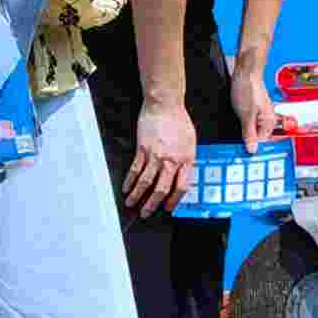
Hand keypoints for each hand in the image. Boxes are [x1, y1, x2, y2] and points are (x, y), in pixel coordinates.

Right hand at [122, 94, 196, 216]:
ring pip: (146, 182)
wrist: (165, 104)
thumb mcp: (191, 142)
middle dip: (153, 204)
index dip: (174, 200)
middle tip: (146, 213)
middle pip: (162, 189)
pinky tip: (126, 188)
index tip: (168, 207)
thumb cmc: (179, 120)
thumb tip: (182, 175)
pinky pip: (135, 169)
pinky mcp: (143, 149)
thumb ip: (187, 160)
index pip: (182, 187)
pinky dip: (129, 181)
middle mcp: (171, 160)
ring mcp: (156, 155)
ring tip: (131, 204)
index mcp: (186, 159)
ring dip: (137, 196)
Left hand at [229, 57, 281, 152]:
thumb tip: (252, 150)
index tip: (242, 154)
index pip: (262, 143)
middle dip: (248, 143)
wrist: (245, 71)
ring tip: (235, 140)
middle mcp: (267, 119)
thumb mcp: (246, 114)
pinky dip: (242, 127)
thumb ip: (249, 133)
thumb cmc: (248, 88)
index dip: (252, 149)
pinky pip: (249, 123)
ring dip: (244, 135)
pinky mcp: (253, 110)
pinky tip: (236, 127)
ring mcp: (260, 114)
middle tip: (236, 150)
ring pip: (252, 131)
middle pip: (258, 138)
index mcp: (269, 122)